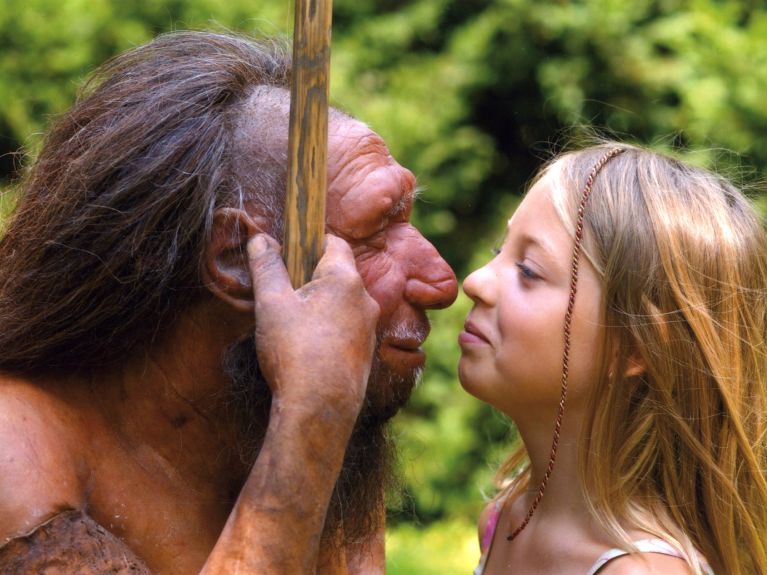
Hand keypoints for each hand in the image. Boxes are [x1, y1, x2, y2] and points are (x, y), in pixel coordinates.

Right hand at [247, 233, 379, 417]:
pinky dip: (329, 329)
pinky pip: (347, 328)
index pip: (334, 242)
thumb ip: (267, 267)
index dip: (310, 243)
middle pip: (338, 273)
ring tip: (291, 324)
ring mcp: (369, 328)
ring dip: (320, 305)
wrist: (319, 409)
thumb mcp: (272, 304)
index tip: (288, 254)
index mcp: (346, 280)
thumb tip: (260, 238)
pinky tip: (306, 347)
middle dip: (311, 277)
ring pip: (343, 303)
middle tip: (282, 293)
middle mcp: (365, 300)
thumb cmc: (294, 352)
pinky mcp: (366, 352)